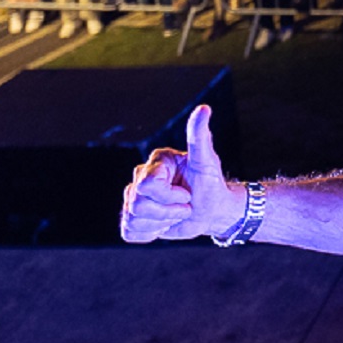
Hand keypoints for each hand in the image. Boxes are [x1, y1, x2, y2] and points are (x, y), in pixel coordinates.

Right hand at [119, 105, 243, 242]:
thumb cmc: (211, 184)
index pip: (147, 186)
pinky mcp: (133, 218)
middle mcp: (140, 177)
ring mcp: (134, 198)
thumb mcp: (207, 161)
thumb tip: (204, 108)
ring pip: (134, 219)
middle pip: (138, 205)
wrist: (213, 211)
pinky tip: (163, 225)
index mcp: (155, 162)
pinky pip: (130, 232)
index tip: (187, 194)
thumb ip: (199, 136)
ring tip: (175, 215)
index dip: (170, 196)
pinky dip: (150, 234)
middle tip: (185, 206)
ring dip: (161, 223)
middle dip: (167, 212)